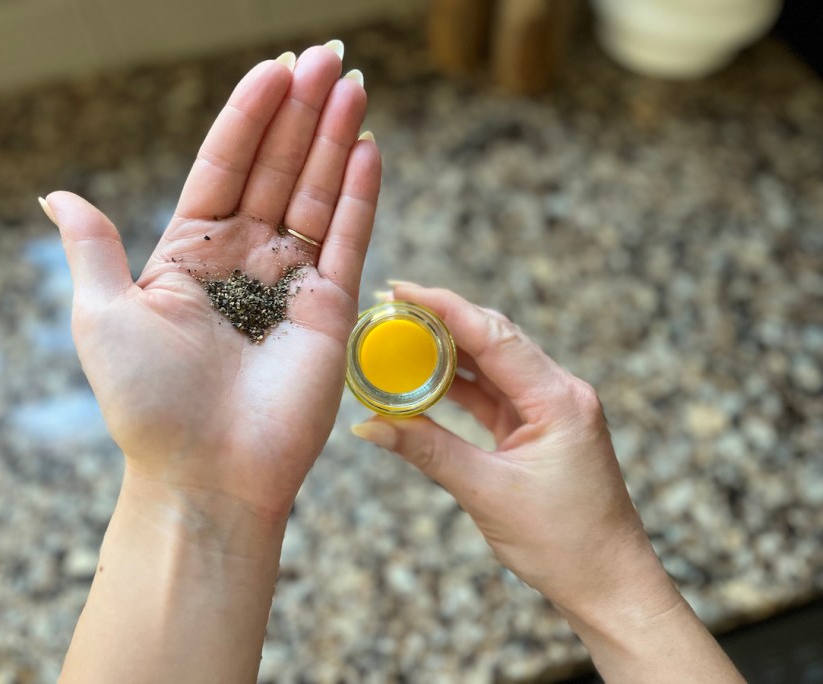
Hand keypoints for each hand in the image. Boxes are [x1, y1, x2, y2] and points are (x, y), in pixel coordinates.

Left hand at [44, 46, 379, 521]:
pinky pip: (348, 239)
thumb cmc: (148, 403)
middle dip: (302, 111)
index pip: (225, 165)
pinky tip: (368, 148)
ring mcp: (291, 282)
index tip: (275, 69)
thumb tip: (58, 195)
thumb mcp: (102, 316)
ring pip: (317, 194)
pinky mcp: (330, 309)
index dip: (249, 116)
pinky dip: (360, 194)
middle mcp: (244, 259)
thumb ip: (93, 248)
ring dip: (335, 139)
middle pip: (278, 168)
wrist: (205, 473)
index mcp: (191, 253)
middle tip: (327, 55)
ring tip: (352, 83)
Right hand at [353, 284, 743, 682]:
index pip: (493, 336)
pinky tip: (426, 380)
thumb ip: (427, 451)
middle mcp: (561, 393)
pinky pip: (495, 395)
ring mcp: (552, 410)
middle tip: (391, 308)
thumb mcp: (486, 493)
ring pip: (493, 365)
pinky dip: (460, 386)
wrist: (610, 583)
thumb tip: (370, 426)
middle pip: (493, 339)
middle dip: (441, 321)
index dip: (444, 307)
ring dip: (448, 353)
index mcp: (558, 400)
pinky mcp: (541, 429)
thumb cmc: (563, 543)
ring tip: (399, 338)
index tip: (401, 289)